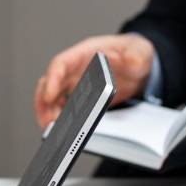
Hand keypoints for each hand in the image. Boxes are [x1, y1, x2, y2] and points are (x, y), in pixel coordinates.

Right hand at [33, 33, 155, 128]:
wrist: (138, 64)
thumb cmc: (133, 53)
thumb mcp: (140, 52)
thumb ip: (135, 57)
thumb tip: (128, 61)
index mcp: (85, 54)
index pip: (61, 64)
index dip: (52, 80)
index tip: (49, 96)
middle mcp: (75, 70)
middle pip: (49, 85)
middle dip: (45, 105)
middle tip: (50, 123)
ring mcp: (76, 85)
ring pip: (52, 100)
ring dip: (50, 115)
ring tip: (55, 132)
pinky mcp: (80, 100)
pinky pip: (64, 110)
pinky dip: (61, 121)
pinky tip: (66, 133)